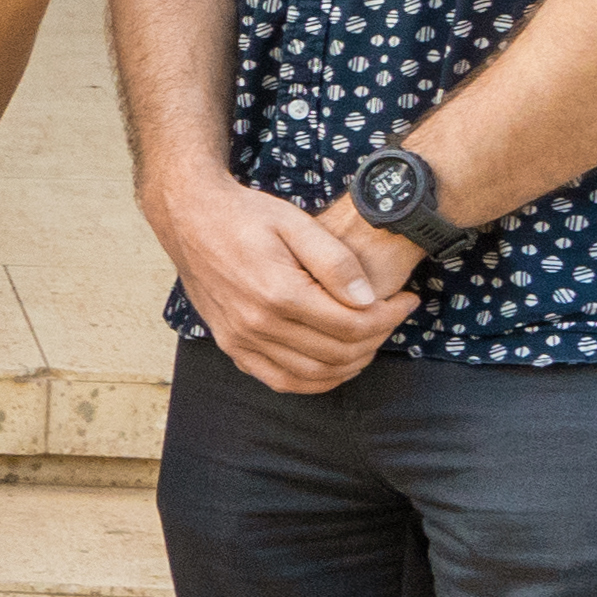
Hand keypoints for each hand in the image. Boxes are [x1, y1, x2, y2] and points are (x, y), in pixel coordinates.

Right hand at [146, 169, 413, 397]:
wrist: (189, 218)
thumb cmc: (245, 215)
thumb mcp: (296, 223)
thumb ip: (336, 262)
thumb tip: (369, 299)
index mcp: (278, 292)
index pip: (352, 325)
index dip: (389, 317)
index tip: (406, 300)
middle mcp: (257, 324)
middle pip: (338, 352)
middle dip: (377, 337)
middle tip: (392, 316)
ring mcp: (241, 340)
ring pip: (314, 374)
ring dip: (352, 362)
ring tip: (370, 337)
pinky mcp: (231, 346)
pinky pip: (281, 381)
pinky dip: (315, 381)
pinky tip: (335, 363)